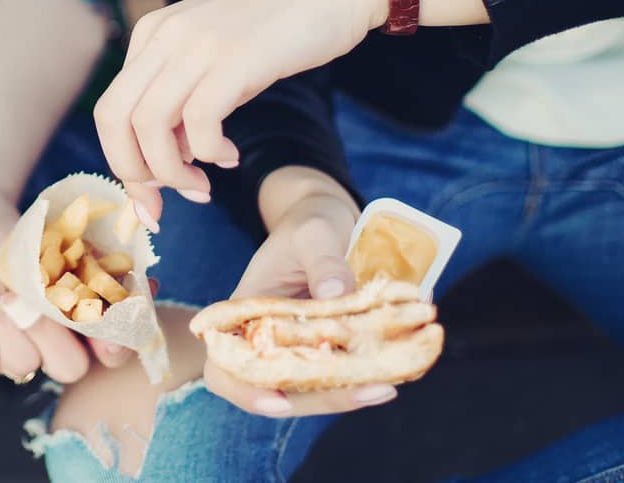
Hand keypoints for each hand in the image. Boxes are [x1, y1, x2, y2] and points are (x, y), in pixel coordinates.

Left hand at [0, 186, 130, 383]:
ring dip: (0, 316)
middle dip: (47, 332)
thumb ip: (81, 270)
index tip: (106, 334)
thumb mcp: (46, 246)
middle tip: (20, 295)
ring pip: (21, 363)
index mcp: (78, 315)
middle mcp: (49, 343)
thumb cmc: (5, 234)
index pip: (111, 349)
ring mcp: (10, 354)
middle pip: (70, 367)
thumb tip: (126, 286)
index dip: (115, 346)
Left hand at [94, 0, 383, 223]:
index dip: (124, 163)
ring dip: (172, 173)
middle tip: (169, 202)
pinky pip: (198, 122)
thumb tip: (172, 156)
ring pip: (148, 125)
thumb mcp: (217, 60)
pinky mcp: (234, 58)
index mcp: (151, 35)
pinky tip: (231, 157)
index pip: (111, 110)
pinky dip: (210, 154)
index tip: (152, 201)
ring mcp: (196, 44)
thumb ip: (187, 99)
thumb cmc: (281, 28)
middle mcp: (163, 36)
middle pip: (113, 119)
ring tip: (204, 185)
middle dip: (134, 173)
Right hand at [201, 183, 395, 416]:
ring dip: (350, 393)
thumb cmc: (308, 223)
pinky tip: (398, 370)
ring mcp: (300, 350)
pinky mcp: (331, 351)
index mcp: (244, 315)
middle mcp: (267, 342)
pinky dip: (367, 376)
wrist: (328, 222)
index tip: (278, 399)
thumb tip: (334, 293)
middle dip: (323, 399)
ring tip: (388, 384)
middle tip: (370, 388)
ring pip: (315, 390)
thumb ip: (322, 259)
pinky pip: (343, 375)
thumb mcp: (312, 231)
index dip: (245, 391)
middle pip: (279, 390)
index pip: (225, 367)